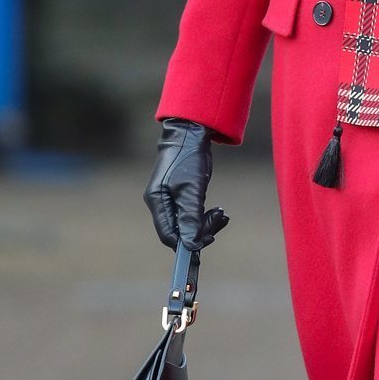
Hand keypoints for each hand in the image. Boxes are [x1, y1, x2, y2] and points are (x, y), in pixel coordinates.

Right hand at [143, 117, 230, 251]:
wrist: (190, 134)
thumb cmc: (188, 158)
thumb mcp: (192, 189)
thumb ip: (190, 217)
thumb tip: (191, 244)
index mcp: (157, 202)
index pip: (168, 235)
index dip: (186, 243)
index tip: (207, 241)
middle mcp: (160, 204)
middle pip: (179, 231)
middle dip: (200, 231)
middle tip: (219, 220)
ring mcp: (170, 200)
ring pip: (187, 224)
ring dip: (206, 224)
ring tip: (221, 214)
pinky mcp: (181, 196)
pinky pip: (192, 215)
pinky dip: (205, 217)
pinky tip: (218, 212)